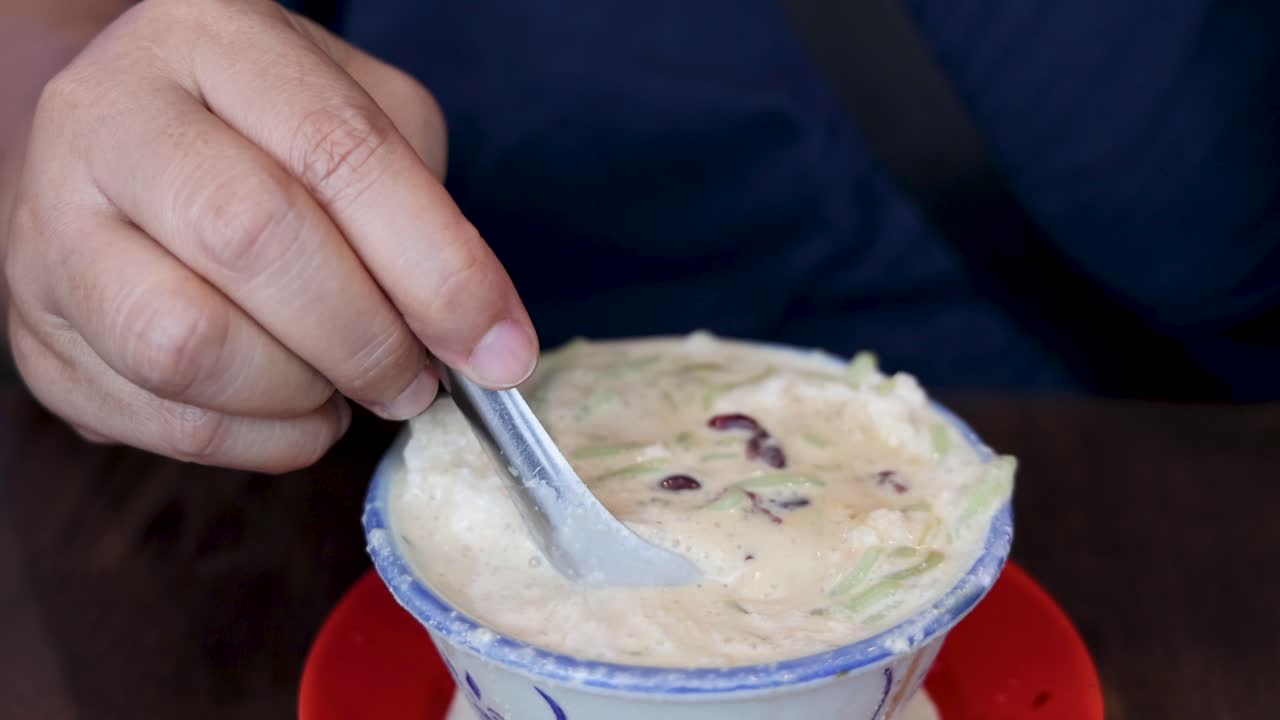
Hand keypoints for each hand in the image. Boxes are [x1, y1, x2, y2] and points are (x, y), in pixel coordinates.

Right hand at [3, 0, 537, 471]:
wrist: (123, 155)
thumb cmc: (266, 135)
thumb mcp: (360, 115)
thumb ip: (425, 208)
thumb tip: (483, 337)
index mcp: (210, 38)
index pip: (338, 150)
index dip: (437, 265)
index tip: (500, 347)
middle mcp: (107, 116)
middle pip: (252, 239)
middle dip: (367, 337)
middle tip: (417, 380)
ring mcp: (49, 228)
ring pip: (186, 343)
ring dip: (303, 393)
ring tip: (347, 388)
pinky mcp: (39, 333)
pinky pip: (158, 417)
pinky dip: (258, 439)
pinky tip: (299, 412)